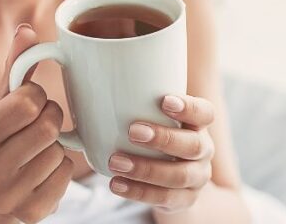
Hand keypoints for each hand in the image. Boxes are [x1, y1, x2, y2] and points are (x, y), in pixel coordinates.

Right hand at [0, 24, 74, 222]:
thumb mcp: (1, 100)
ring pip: (60, 152)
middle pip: (48, 126)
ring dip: (57, 146)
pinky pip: (67, 176)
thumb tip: (27, 29)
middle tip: (38, 123)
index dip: (35, 96)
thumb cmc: (1, 133)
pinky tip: (43, 170)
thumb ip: (15, 66)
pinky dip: (62, 170)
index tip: (26, 103)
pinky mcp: (31, 213)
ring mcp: (8, 196)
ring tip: (37, 149)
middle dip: (50, 117)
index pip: (27, 101)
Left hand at [106, 94, 215, 212]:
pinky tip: (117, 184)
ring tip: (116, 162)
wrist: (172, 181)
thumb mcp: (151, 119)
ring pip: (180, 175)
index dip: (189, 107)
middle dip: (163, 138)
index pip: (204, 113)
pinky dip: (139, 191)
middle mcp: (203, 150)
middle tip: (132, 131)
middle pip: (193, 145)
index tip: (164, 100)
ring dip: (146, 168)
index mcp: (197, 124)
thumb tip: (81, 84)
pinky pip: (165, 198)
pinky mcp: (185, 200)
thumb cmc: (154, 138)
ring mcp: (197, 177)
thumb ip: (128, 103)